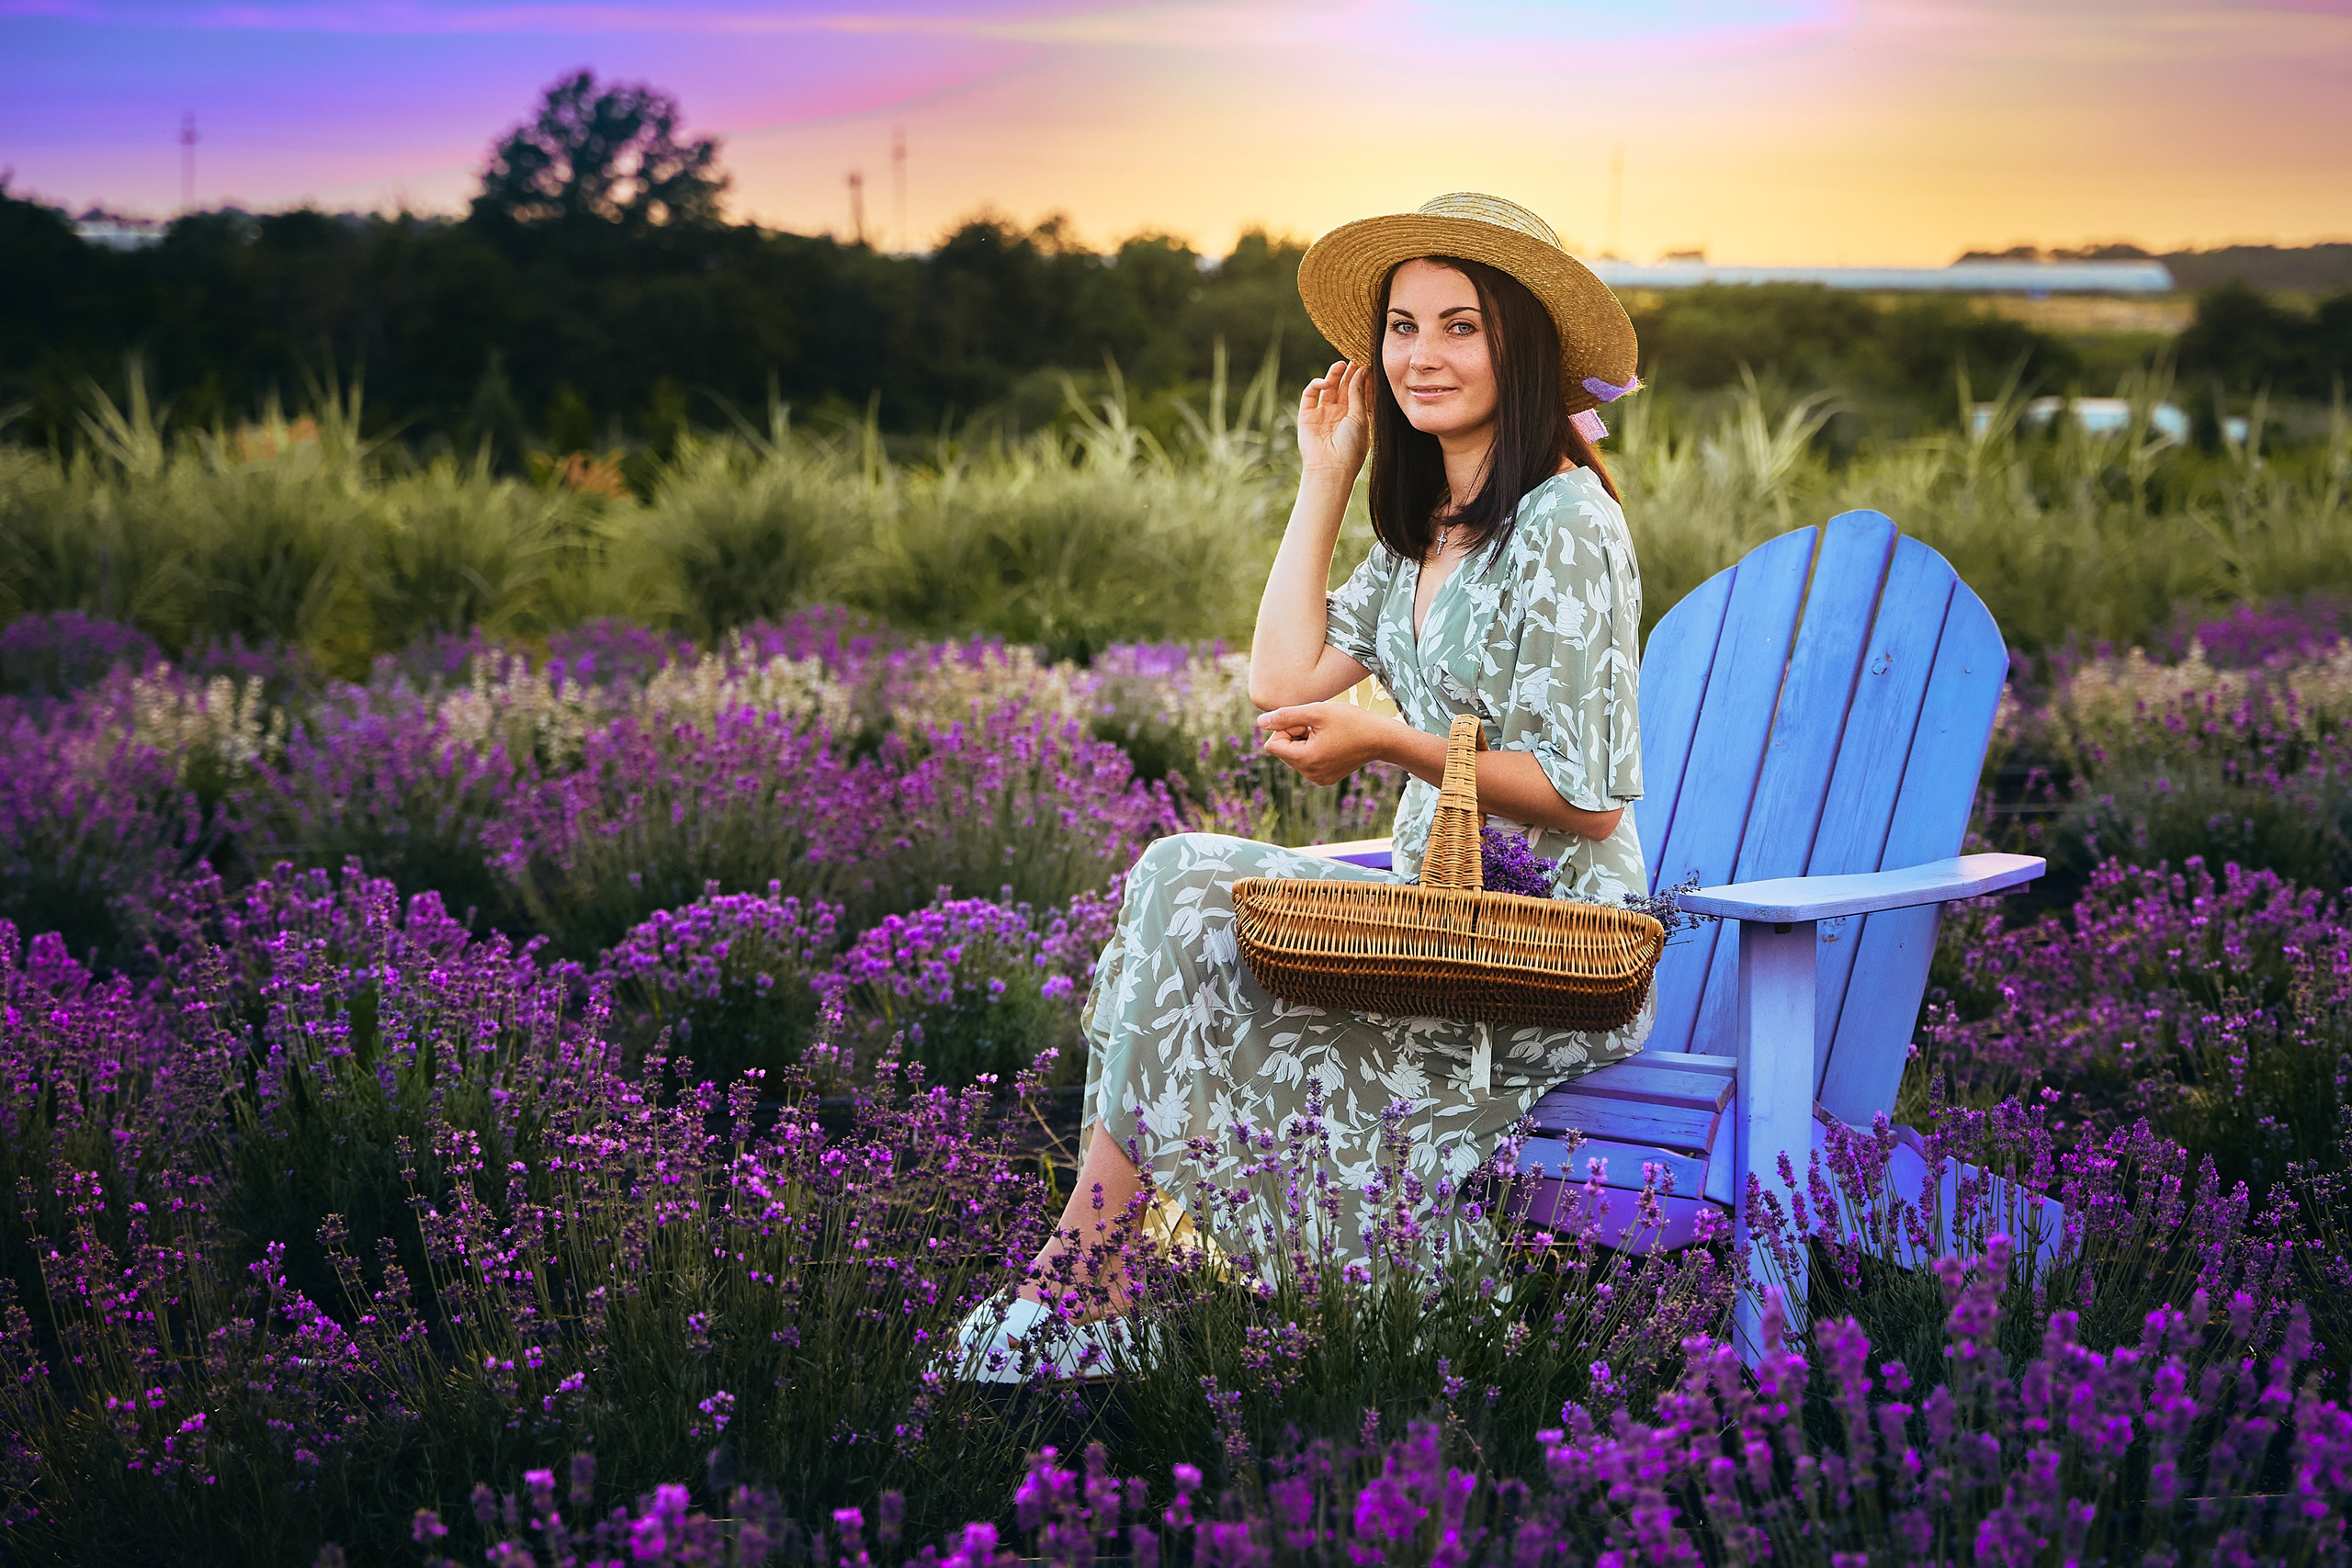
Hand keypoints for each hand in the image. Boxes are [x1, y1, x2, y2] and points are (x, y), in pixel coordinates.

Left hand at [1257, 701, 1398, 785]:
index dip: (1285, 729)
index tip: (1305, 723)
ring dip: (1303, 741)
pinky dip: (1312, 749)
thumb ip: (1286, 716)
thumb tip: (1260, 722)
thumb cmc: (1351, 721)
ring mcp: (1318, 779)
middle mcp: (1309, 774)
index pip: (1273, 745)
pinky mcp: (1325, 778)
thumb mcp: (1317, 712)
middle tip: (1318, 726)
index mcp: (1305, 760)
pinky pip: (1306, 762)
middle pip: (1283, 751)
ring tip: (1326, 734)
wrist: (1381, 738)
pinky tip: (1331, 742)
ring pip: (1294, 755)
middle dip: (1294, 735)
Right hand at [1297, 360, 1371, 476]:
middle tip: (1355, 356)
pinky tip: (1325, 383)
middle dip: (1349, 372)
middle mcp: (1340, 413)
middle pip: (1344, 387)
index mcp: (1356, 416)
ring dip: (1333, 375)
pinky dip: (1316, 385)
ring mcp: (1323, 414)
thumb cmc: (1351, 447)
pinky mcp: (1307, 415)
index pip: (1360, 391)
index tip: (1368, 362)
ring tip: (1341, 364)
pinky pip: (1310, 395)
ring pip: (1328, 388)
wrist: (1330, 467)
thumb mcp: (1360, 417)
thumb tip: (1361, 370)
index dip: (1363, 377)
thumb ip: (1358, 392)